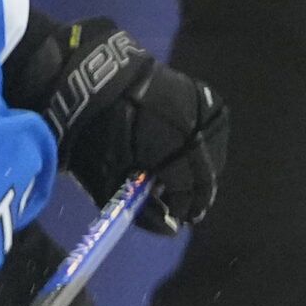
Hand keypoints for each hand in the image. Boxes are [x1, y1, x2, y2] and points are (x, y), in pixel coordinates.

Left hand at [40, 21, 225, 232]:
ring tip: (182, 179)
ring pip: (214, 150)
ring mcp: (199, 105)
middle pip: (207, 171)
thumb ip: (141, 208)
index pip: (188, 188)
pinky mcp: (199, 92)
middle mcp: (193, 125)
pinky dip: (203, 144)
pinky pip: (212, 128)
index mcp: (170, 145)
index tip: (176, 218)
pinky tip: (187, 152)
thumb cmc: (93, 132)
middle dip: (196, 193)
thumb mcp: (108, 178)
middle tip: (182, 205)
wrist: (91, 77)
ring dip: (202, 168)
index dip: (183, 208)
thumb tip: (169, 227)